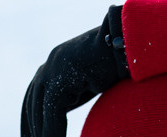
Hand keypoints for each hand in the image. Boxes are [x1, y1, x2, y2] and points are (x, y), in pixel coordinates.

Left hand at [21, 5, 130, 136]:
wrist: (135, 39)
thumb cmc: (123, 58)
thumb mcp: (95, 80)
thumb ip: (80, 91)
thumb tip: (74, 104)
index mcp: (57, 63)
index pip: (36, 96)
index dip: (34, 119)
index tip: (33, 134)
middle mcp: (51, 64)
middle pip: (33, 103)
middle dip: (32, 125)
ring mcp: (54, 68)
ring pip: (40, 109)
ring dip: (42, 131)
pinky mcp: (61, 76)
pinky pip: (53, 111)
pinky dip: (53, 130)